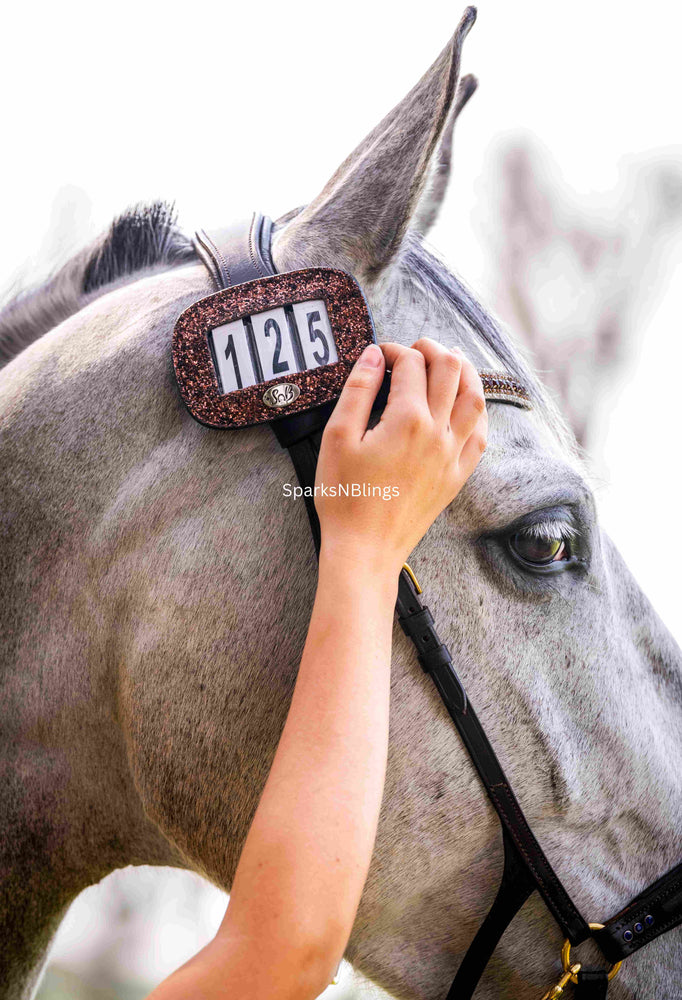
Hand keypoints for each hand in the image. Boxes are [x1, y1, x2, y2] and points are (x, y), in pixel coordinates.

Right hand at [315, 338, 487, 574]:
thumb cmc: (345, 497)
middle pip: (450, 369)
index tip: (378, 355)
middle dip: (432, 348)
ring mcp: (453, 455)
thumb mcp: (337, 438)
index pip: (411, 364)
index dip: (394, 350)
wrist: (365, 549)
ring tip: (451, 360)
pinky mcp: (457, 476)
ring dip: (465, 371)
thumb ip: (357, 390)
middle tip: (415, 348)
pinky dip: (477, 409)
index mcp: (408, 420)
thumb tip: (374, 355)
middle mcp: (438, 433)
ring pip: (475, 397)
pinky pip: (481, 434)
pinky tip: (467, 403)